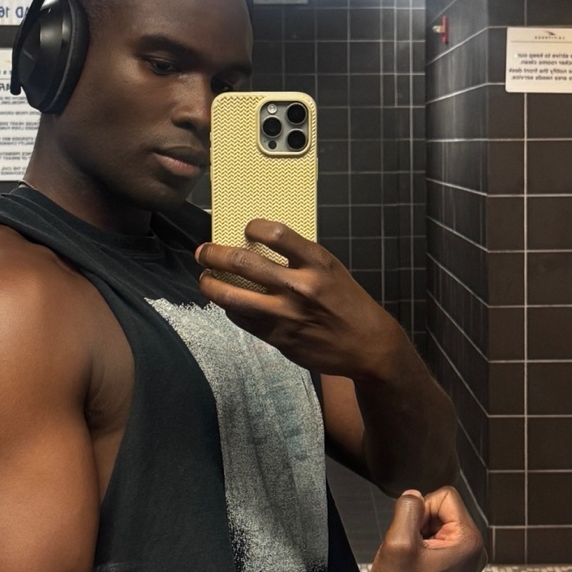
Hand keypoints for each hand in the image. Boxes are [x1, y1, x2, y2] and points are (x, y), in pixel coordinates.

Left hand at [195, 220, 405, 379]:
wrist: (367, 344)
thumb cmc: (348, 302)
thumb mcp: (331, 270)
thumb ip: (299, 259)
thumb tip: (258, 247)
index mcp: (317, 263)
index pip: (275, 234)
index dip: (254, 227)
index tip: (246, 229)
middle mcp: (300, 287)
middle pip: (243, 263)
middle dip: (214, 255)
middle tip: (203, 252)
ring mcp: (287, 315)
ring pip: (233, 296)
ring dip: (210, 285)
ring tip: (204, 279)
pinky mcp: (279, 338)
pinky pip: (242, 319)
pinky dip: (231, 308)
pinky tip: (229, 302)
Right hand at [361, 486, 486, 571]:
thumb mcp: (398, 541)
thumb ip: (408, 507)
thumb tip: (414, 495)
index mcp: (470, 542)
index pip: (445, 496)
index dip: (420, 509)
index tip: (411, 536)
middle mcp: (475, 551)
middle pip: (443, 510)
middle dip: (420, 523)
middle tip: (409, 552)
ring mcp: (466, 562)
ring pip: (437, 525)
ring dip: (417, 536)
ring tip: (409, 563)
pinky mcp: (454, 570)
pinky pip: (436, 542)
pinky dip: (419, 549)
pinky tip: (412, 570)